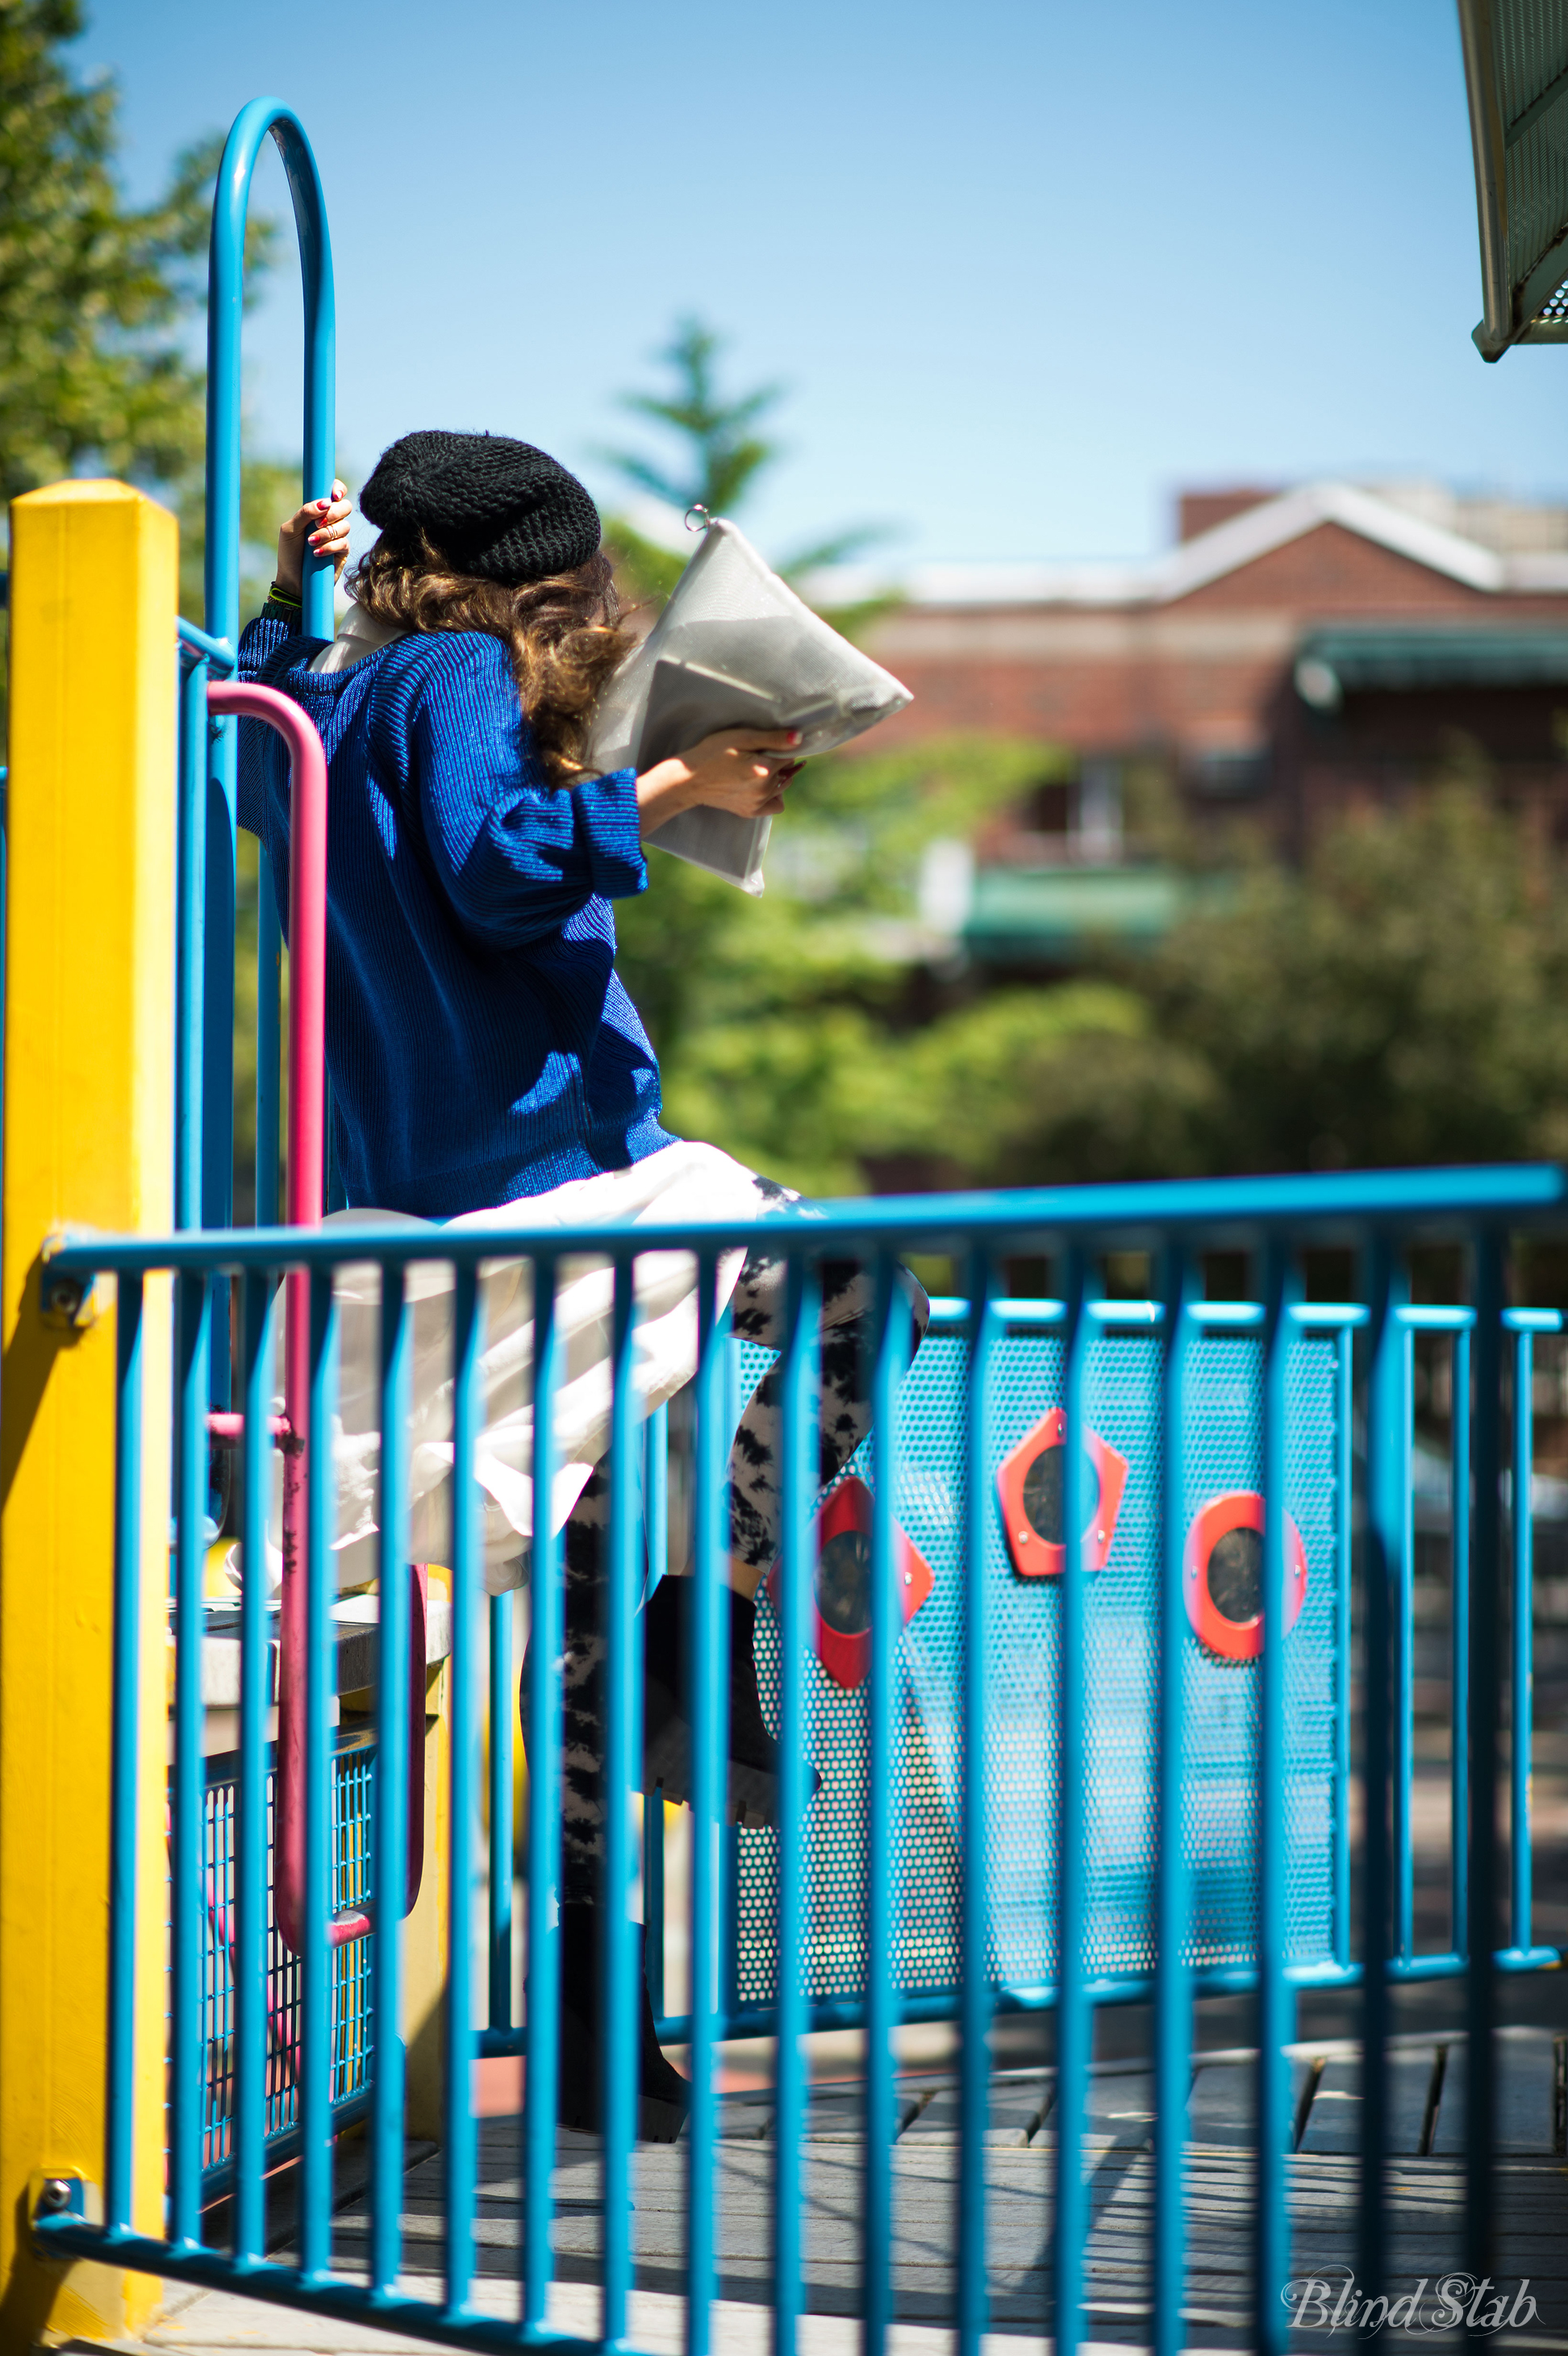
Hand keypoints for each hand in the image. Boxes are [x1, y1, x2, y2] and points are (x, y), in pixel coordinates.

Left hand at [276, 479, 351, 594]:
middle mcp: (330, 521)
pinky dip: (329, 547)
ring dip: (327, 533)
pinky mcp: (343, 552)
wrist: (294, 581)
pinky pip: (343, 543)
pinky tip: (316, 553)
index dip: (338, 489)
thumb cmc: (289, 554)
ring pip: (345, 526)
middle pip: (345, 506)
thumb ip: (305, 513)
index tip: (334, 495)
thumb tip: (325, 502)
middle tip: (317, 523)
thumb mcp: (290, 530)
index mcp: (317, 510)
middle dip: (333, 513)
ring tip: (311, 543)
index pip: (334, 492)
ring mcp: (338, 536)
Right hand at [636, 728, 801, 839]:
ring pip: (782, 787)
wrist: (688, 780)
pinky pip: (775, 805)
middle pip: (787, 772)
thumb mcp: (741, 737)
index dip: (779, 746)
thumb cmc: (712, 752)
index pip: (790, 755)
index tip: (764, 744)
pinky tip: (758, 786)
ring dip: (776, 778)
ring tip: (754, 769)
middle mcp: (765, 790)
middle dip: (779, 762)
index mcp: (764, 770)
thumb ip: (773, 738)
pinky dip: (772, 795)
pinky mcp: (751, 812)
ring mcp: (758, 803)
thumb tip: (800, 738)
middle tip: (755, 755)